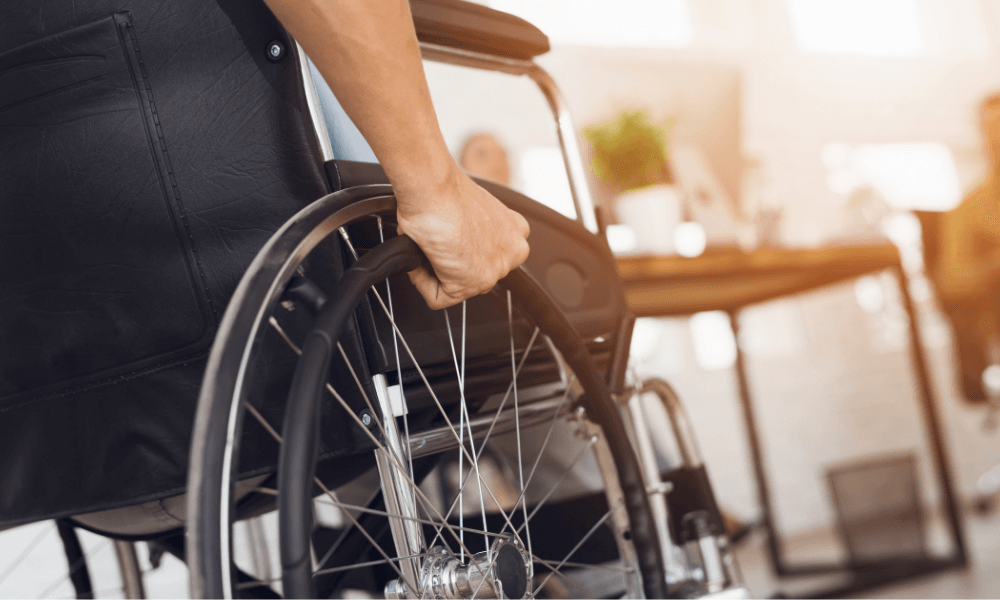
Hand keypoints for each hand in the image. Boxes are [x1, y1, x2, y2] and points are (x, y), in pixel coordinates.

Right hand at [395, 165, 529, 309]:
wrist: (433, 187)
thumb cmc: (444, 190)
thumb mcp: (470, 210)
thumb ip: (473, 230)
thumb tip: (455, 242)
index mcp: (515, 231)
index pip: (489, 255)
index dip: (462, 249)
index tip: (449, 239)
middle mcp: (512, 252)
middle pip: (474, 273)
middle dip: (451, 263)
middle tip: (435, 243)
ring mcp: (494, 271)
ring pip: (455, 286)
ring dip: (434, 270)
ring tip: (427, 246)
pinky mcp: (469, 284)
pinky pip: (437, 297)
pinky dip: (421, 281)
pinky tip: (421, 256)